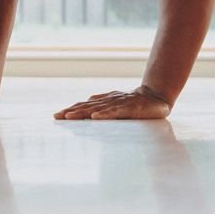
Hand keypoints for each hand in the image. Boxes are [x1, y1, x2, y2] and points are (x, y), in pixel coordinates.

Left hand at [54, 85, 171, 119]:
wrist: (158, 96)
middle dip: (71, 111)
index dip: (71, 110)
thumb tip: (88, 102)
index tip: (57, 116)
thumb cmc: (138, 103)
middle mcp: (110, 100)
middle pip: (87, 106)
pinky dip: (104, 114)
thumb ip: (105, 103)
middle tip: (56, 116)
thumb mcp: (119, 103)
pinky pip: (115, 112)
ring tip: (69, 117)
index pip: (86, 105)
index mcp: (107, 101)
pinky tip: (94, 117)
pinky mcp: (130, 108)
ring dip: (82, 112)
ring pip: (98, 108)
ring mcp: (120, 103)